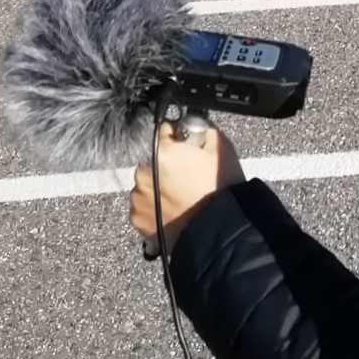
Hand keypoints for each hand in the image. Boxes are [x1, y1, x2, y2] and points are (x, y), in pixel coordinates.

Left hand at [129, 121, 244, 245]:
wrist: (216, 230)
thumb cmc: (219, 188)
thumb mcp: (220, 146)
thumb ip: (202, 131)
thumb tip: (194, 128)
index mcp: (161, 151)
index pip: (162, 131)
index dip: (176, 136)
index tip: (185, 143)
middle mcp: (143, 173)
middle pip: (151, 158)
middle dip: (166, 162)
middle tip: (187, 172)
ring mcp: (138, 198)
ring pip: (146, 183)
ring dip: (158, 184)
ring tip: (182, 193)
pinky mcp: (137, 219)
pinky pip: (143, 205)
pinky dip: (154, 205)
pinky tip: (174, 207)